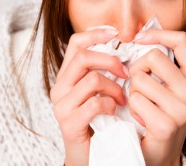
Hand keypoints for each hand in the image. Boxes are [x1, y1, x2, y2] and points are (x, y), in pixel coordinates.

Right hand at [50, 28, 126, 165]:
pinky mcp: (69, 122)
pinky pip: (95, 103)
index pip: (75, 43)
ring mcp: (62, 105)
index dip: (95, 34)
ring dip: (115, 88)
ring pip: (93, 80)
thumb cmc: (97, 117)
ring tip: (123, 98)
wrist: (89, 152)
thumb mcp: (98, 89)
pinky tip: (115, 110)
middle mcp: (60, 87)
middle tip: (126, 72)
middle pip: (83, 57)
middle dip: (110, 60)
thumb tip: (121, 47)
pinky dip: (111, 105)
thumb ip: (102, 70)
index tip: (115, 34)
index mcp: (66, 75)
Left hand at [128, 30, 185, 165]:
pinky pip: (135, 99)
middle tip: (138, 83)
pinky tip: (141, 117)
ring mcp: (182, 109)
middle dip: (138, 68)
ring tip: (142, 104)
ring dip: (133, 90)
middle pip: (154, 57)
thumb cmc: (158, 113)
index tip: (138, 38)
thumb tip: (137, 38)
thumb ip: (159, 66)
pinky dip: (132, 107)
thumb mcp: (166, 87)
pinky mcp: (166, 124)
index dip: (158, 34)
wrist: (160, 150)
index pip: (181, 41)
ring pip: (140, 79)